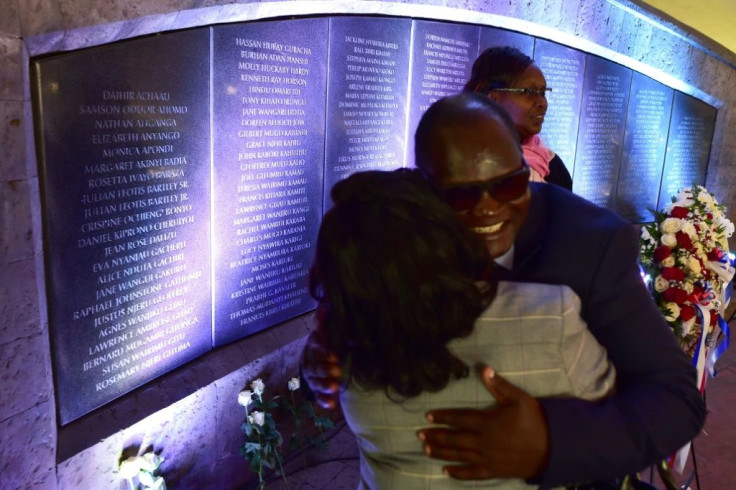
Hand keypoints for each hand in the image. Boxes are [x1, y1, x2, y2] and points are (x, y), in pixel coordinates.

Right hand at [300, 328, 342, 408]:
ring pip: (316, 382)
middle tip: (337, 370)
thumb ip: (322, 320)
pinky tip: (331, 405)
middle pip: (315, 367)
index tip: (332, 353)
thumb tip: (324, 305)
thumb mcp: (321, 331)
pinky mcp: (317, 390)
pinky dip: (324, 401)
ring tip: (335, 388)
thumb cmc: (322, 343)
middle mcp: (310, 364)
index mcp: (312, 348)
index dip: (322, 351)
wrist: (312, 360)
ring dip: (324, 385)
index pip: (315, 348)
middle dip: (325, 370)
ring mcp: (313, 378)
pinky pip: (318, 396)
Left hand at [416, 365, 548, 479]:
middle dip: (435, 436)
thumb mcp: (519, 398)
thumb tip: (484, 368)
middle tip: (419, 435)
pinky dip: (457, 473)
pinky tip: (446, 471)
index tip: (427, 416)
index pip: (458, 418)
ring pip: (458, 455)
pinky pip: (472, 473)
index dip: (442, 417)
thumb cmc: (535, 421)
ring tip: (425, 449)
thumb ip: (500, 385)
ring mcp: (487, 457)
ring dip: (440, 452)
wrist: (552, 448)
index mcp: (486, 422)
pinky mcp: (493, 470)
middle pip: (453, 439)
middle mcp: (482, 441)